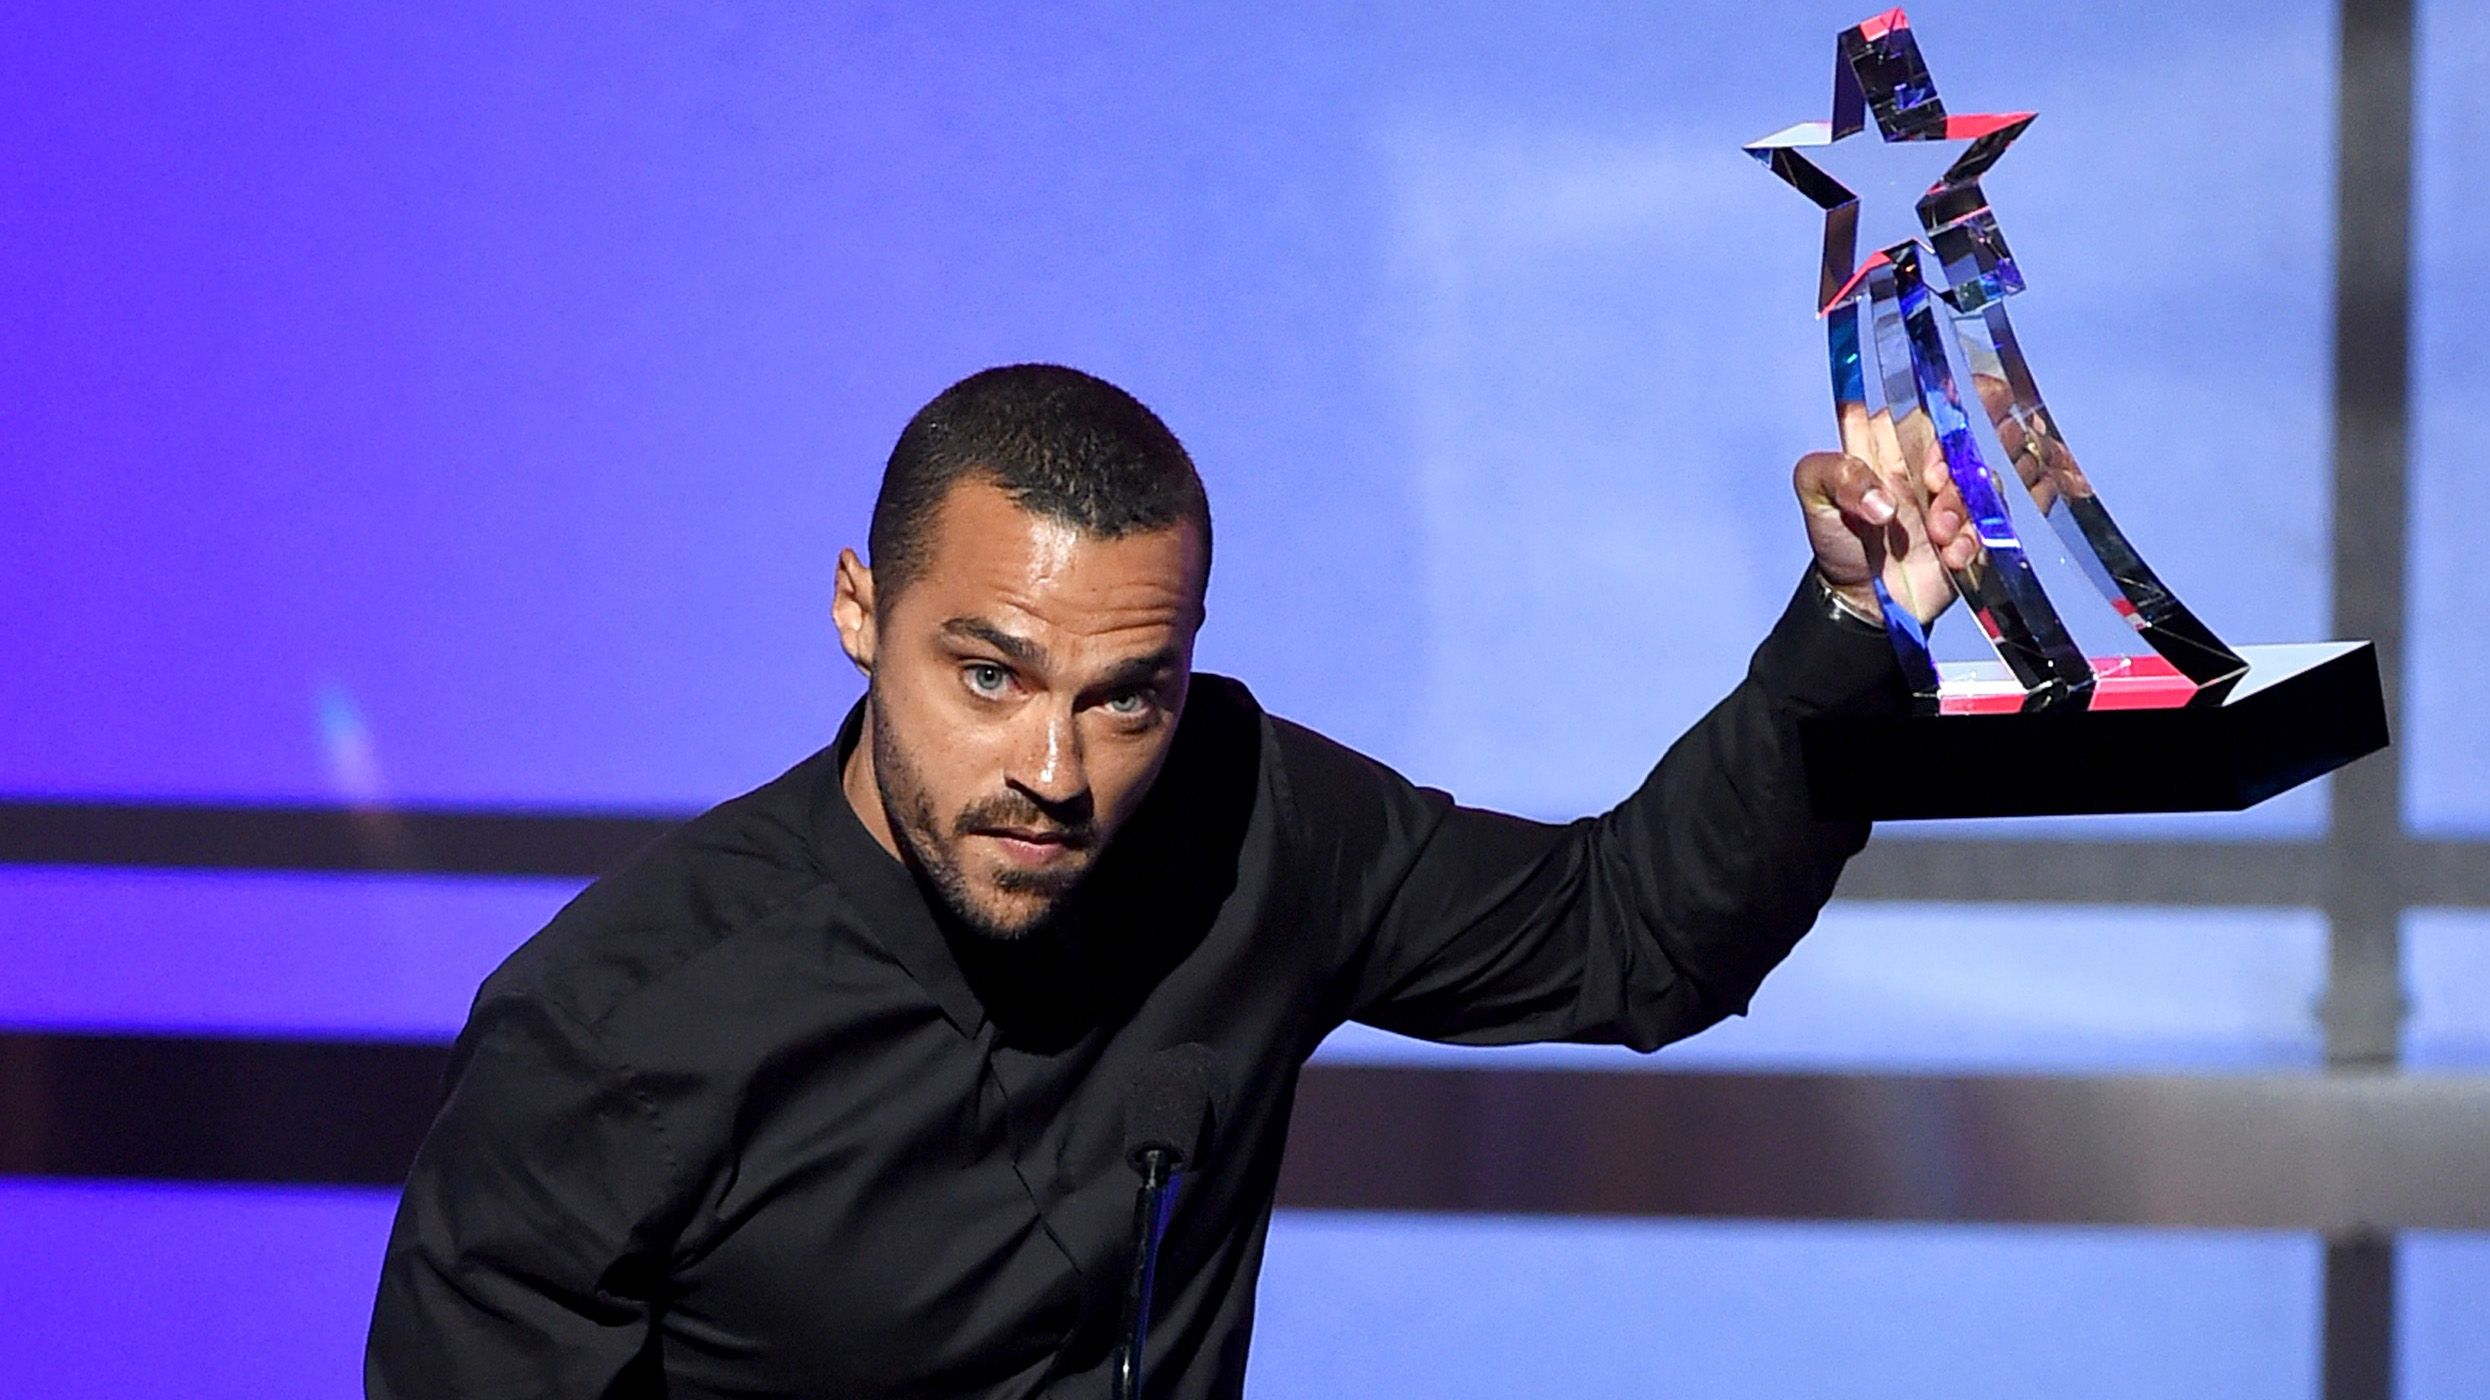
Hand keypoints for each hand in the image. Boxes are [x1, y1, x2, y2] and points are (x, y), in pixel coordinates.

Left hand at [1793, 403, 1979, 625]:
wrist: (1863, 599)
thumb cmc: (1837, 538)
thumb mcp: (1815, 496)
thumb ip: (1833, 473)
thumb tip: (1882, 500)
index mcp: (1893, 438)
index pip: (1935, 401)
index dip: (1947, 421)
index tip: (1933, 467)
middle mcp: (1929, 458)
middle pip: (1970, 435)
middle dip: (1958, 470)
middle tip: (1933, 495)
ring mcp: (1955, 491)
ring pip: (1986, 477)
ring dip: (1964, 508)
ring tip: (1937, 535)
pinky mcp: (1974, 524)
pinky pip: (1994, 518)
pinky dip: (1974, 539)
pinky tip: (1951, 556)